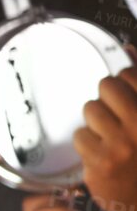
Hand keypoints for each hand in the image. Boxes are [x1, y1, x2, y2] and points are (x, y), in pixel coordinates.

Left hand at [79, 49, 136, 210]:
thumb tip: (127, 48)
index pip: (131, 75)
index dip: (125, 83)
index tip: (129, 98)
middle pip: (107, 85)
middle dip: (109, 99)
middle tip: (117, 118)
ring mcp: (123, 145)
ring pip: (91, 109)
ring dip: (97, 122)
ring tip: (112, 138)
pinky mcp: (101, 162)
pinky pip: (80, 135)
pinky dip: (88, 144)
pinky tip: (104, 155)